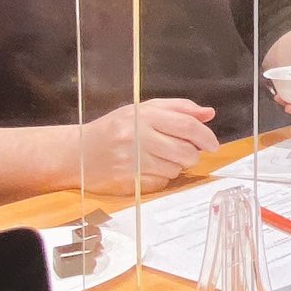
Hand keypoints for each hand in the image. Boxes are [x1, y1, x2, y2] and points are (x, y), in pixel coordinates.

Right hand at [65, 98, 219, 193]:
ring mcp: (132, 161)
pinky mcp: (128, 181)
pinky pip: (161, 182)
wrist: (77, 152)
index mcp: (144, 116)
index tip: (213, 145)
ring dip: (177, 166)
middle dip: (194, 154)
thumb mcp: (143, 110)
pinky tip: (150, 168)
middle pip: (185, 151)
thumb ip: (178, 109)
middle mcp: (138, 137)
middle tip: (189, 153)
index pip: (186, 126)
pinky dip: (163, 176)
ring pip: (175, 168)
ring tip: (162, 158)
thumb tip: (209, 114)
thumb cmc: (114, 128)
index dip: (205, 136)